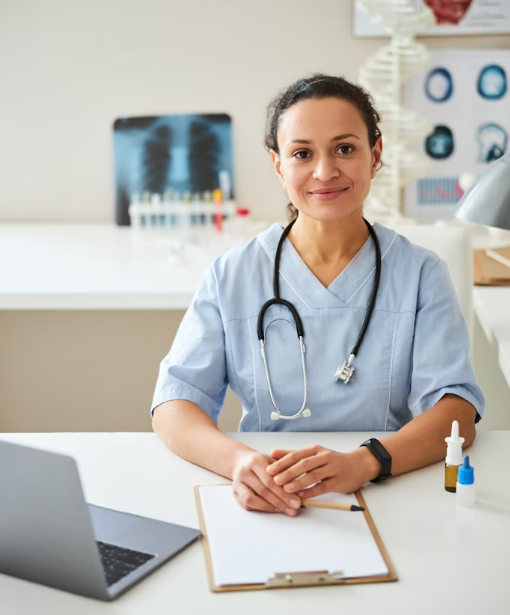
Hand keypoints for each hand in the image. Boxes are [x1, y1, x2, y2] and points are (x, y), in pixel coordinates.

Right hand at [232, 450, 302, 515]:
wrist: (240, 460)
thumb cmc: (260, 461)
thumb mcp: (272, 459)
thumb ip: (284, 470)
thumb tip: (300, 488)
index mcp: (256, 461)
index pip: (271, 480)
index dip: (285, 492)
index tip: (298, 501)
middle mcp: (245, 471)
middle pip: (264, 490)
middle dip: (281, 502)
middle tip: (294, 509)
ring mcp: (238, 483)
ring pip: (253, 499)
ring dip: (271, 507)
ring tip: (285, 511)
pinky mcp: (234, 492)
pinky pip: (247, 504)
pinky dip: (261, 508)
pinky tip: (273, 509)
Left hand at [266, 445, 381, 497]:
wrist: (358, 465)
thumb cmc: (332, 460)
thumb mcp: (314, 454)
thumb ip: (293, 454)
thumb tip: (272, 453)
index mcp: (315, 450)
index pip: (296, 455)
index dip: (282, 462)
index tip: (269, 469)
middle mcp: (324, 457)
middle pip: (304, 464)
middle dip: (288, 472)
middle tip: (274, 479)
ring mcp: (332, 469)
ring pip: (313, 475)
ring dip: (299, 482)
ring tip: (286, 488)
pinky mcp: (339, 481)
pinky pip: (323, 487)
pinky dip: (311, 491)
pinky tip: (301, 496)